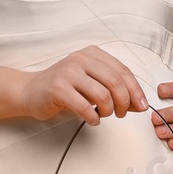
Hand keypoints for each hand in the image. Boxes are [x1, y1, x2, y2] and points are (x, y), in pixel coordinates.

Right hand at [20, 46, 148, 124]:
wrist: (31, 91)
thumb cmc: (64, 88)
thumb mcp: (92, 84)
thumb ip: (115, 91)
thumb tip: (138, 104)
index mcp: (92, 54)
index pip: (123, 71)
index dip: (136, 90)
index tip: (141, 105)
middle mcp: (81, 59)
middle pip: (115, 82)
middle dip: (124, 102)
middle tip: (121, 113)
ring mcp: (68, 72)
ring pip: (103, 95)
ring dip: (108, 110)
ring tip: (102, 115)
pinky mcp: (58, 88)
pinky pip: (85, 107)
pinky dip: (93, 117)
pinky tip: (92, 119)